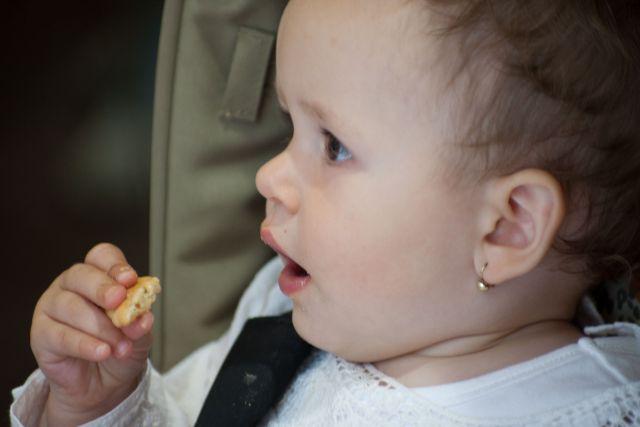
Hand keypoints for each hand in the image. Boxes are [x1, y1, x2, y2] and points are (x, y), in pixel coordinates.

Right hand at [30, 243, 153, 425]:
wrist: (103, 383)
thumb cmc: (119, 346)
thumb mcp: (139, 334)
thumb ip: (140, 324)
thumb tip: (142, 318)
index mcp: (98, 275)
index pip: (101, 257)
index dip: (115, 265)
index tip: (131, 280)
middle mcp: (72, 285)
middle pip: (81, 275)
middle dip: (102, 287)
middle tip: (119, 301)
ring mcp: (52, 307)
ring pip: (72, 306)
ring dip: (101, 327)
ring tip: (121, 346)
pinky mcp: (41, 334)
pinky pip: (60, 335)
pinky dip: (84, 344)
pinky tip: (102, 352)